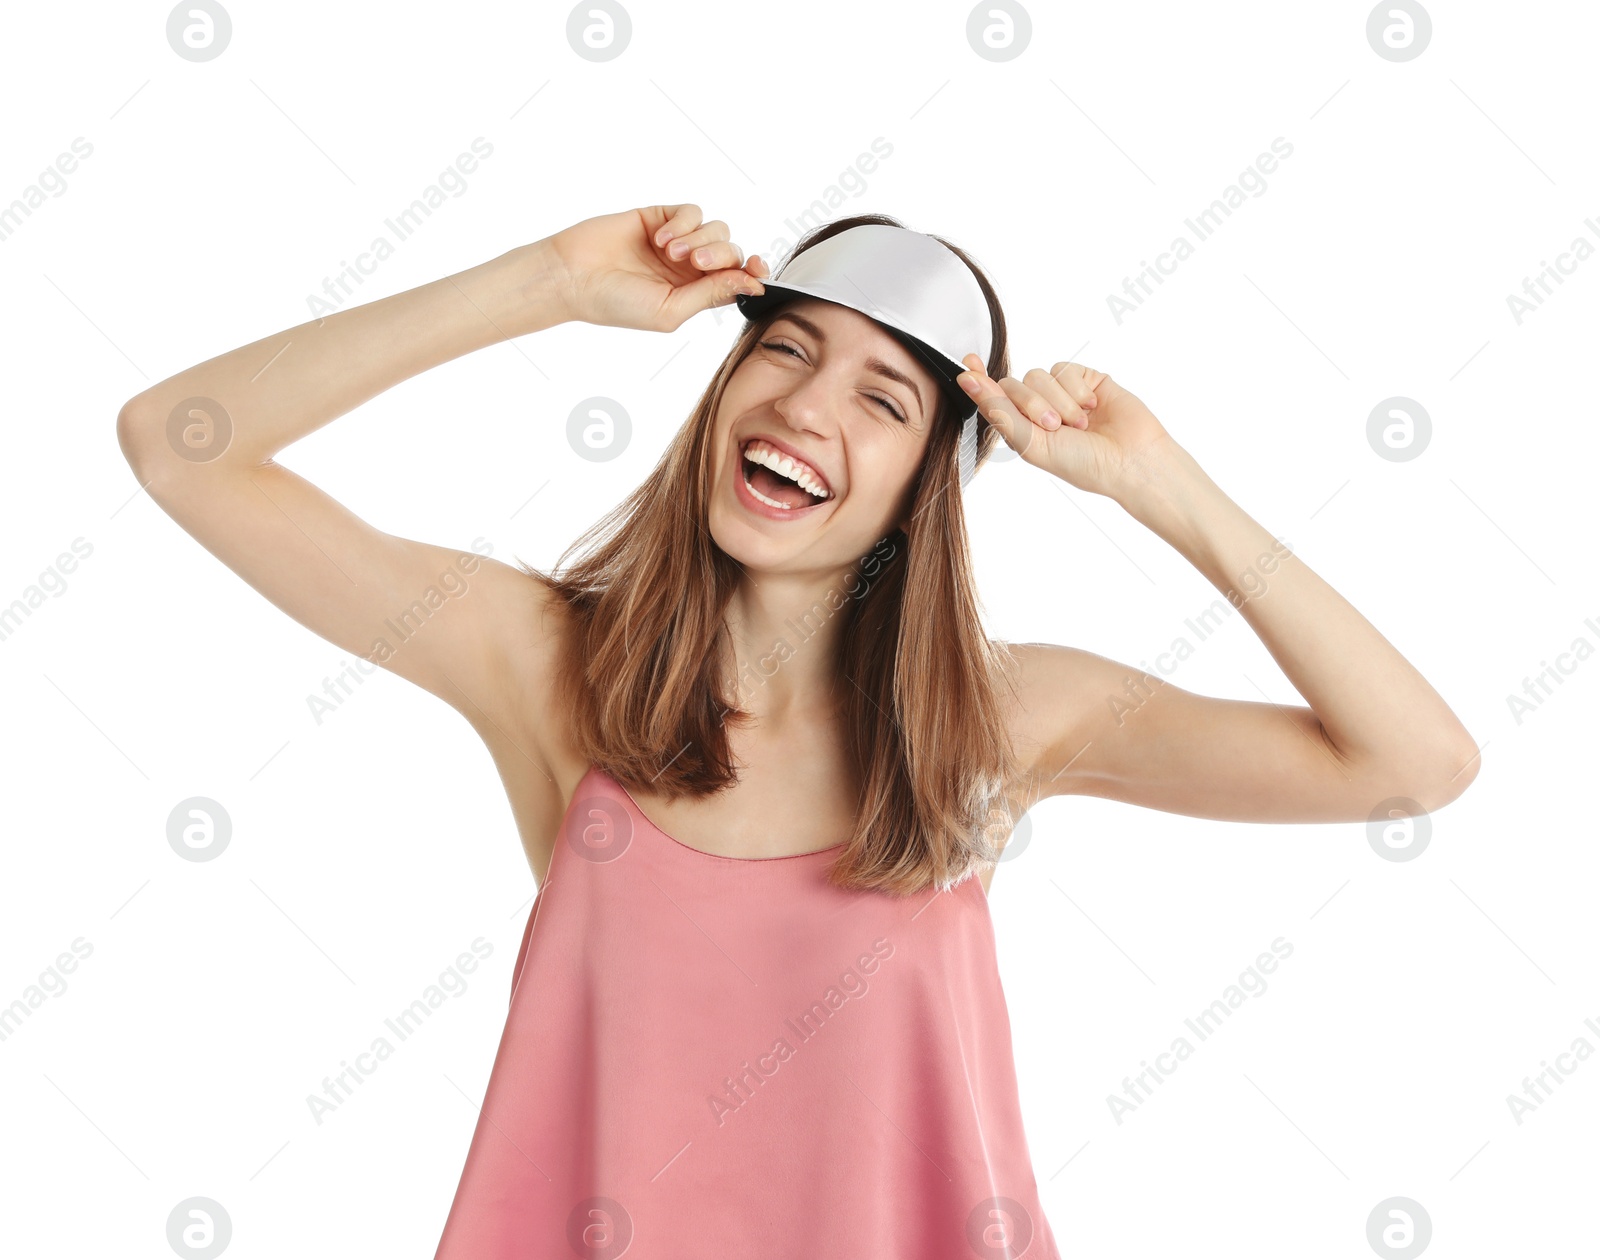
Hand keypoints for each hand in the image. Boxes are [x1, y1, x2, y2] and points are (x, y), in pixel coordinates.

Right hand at [541, 203, 767, 331]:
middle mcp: (690, 268)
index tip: (758, 269)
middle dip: (721, 255)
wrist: (574, 276)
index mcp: (695, 294)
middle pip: (731, 252)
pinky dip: (683, 222)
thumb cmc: (616, 303)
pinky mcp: (661, 217)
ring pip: (717, 229)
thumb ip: (712, 294)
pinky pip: (692, 212)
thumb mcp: (671, 310)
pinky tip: (661, 237)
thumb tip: (753, 284)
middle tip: (695, 261)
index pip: (737, 280)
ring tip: (670, 251)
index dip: (753, 272)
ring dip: (701, 238)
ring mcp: (677, 241)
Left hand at [955, 356, 1176, 501]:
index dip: (978, 380)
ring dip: (1058, 401)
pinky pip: (1065, 369)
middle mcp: (1039, 408)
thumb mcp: (1032, 444)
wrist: (1130, 460)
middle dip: (1032, 404)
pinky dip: (1076, 389)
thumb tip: (967, 380)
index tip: (966, 364)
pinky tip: (1093, 407)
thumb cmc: (1082, 463)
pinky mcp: (1085, 379)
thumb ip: (999, 412)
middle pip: (1013, 384)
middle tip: (1056, 427)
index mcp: (1023, 428)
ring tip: (1080, 423)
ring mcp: (1062, 392)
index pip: (993, 398)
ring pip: (1039, 374)